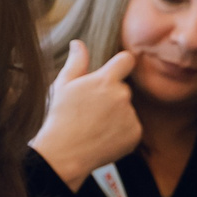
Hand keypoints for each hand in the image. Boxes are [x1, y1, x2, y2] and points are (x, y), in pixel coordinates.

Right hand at [30, 42, 140, 187]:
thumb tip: (78, 43)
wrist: (64, 153)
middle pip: (123, 88)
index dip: (122, 63)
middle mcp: (122, 96)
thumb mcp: (63, 86)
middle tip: (91, 110)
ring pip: (127, 109)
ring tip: (95, 126)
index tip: (117, 69)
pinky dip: (122, 132)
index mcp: (105, 80)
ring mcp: (130, 116)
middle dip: (111, 95)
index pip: (127, 60)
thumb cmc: (60, 117)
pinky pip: (132, 127)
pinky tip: (103, 137)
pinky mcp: (135, 134)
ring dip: (116, 114)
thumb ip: (76, 62)